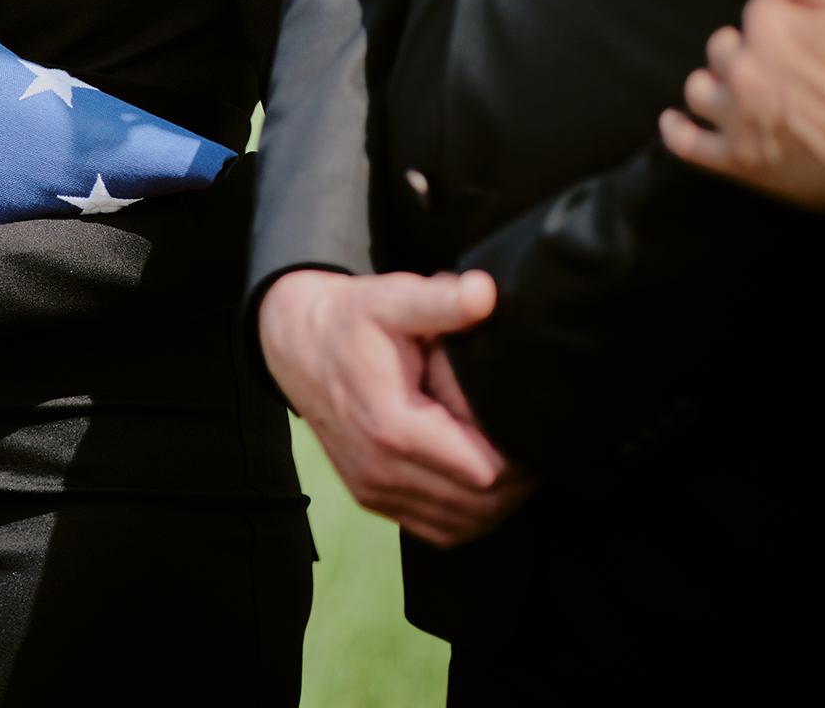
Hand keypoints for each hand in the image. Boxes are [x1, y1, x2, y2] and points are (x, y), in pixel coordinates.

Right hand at [259, 268, 533, 546]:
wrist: (298, 347)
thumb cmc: (352, 322)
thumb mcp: (393, 299)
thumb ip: (441, 300)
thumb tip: (484, 293)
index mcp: (391, 425)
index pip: (485, 472)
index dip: (520, 452)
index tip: (526, 420)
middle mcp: (379, 469)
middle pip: (482, 505)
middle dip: (517, 477)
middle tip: (526, 435)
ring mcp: (374, 490)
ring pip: (465, 524)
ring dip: (498, 499)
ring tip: (508, 454)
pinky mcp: (373, 499)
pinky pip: (439, 530)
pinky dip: (469, 513)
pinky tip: (479, 477)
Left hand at [660, 0, 824, 210]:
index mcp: (776, 22)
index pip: (762, 2)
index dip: (784, 12)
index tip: (795, 21)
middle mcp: (746, 66)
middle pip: (726, 43)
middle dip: (749, 48)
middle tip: (782, 61)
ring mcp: (739, 114)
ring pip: (701, 87)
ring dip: (714, 84)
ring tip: (736, 88)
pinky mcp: (739, 159)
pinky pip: (687, 143)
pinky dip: (677, 130)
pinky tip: (675, 121)